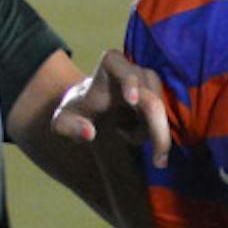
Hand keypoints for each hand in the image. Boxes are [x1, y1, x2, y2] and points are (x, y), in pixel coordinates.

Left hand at [52, 49, 170, 166]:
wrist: (90, 107)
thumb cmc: (75, 111)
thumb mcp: (62, 122)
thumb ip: (70, 127)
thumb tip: (89, 134)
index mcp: (109, 66)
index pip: (122, 68)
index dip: (129, 82)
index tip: (132, 101)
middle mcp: (133, 70)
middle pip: (151, 96)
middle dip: (157, 128)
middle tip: (159, 162)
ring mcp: (148, 81)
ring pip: (160, 108)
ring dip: (150, 131)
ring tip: (124, 136)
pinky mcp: (157, 94)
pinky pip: (164, 114)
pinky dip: (155, 131)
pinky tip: (136, 138)